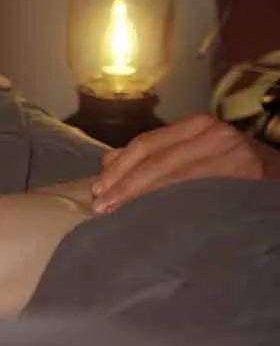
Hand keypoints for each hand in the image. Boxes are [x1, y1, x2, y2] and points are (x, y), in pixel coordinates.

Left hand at [91, 113, 279, 212]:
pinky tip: (157, 219)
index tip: (97, 191)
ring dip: (142, 198)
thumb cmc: (235, 170)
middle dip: (124, 186)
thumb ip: (154, 156)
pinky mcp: (249, 178)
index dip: (119, 169)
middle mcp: (215, 134)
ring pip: (176, 178)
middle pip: (155, 160)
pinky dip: (175, 207)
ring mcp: (234, 154)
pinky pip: (202, 194)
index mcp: (197, 126)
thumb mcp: (194, 154)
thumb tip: (108, 160)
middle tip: (102, 209)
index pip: (146, 145)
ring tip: (119, 215)